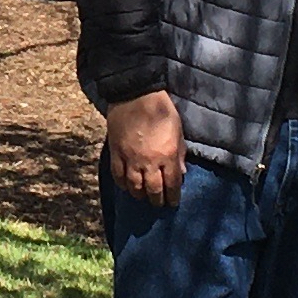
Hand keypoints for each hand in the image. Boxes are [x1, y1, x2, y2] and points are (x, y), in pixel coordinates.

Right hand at [102, 90, 185, 206]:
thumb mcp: (178, 129)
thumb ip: (180, 152)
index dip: (173, 197)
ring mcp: (131, 158)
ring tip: (143, 197)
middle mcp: (149, 161)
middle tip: (158, 204)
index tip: (173, 202)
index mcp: (168, 155)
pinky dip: (122, 184)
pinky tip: (126, 187)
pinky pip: (118, 175)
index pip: (172, 184)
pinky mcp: (116, 153)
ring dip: (140, 195)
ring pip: (135, 186)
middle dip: (157, 200)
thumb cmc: (161, 109)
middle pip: (154, 189)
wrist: (135, 93)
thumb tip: (181, 173)